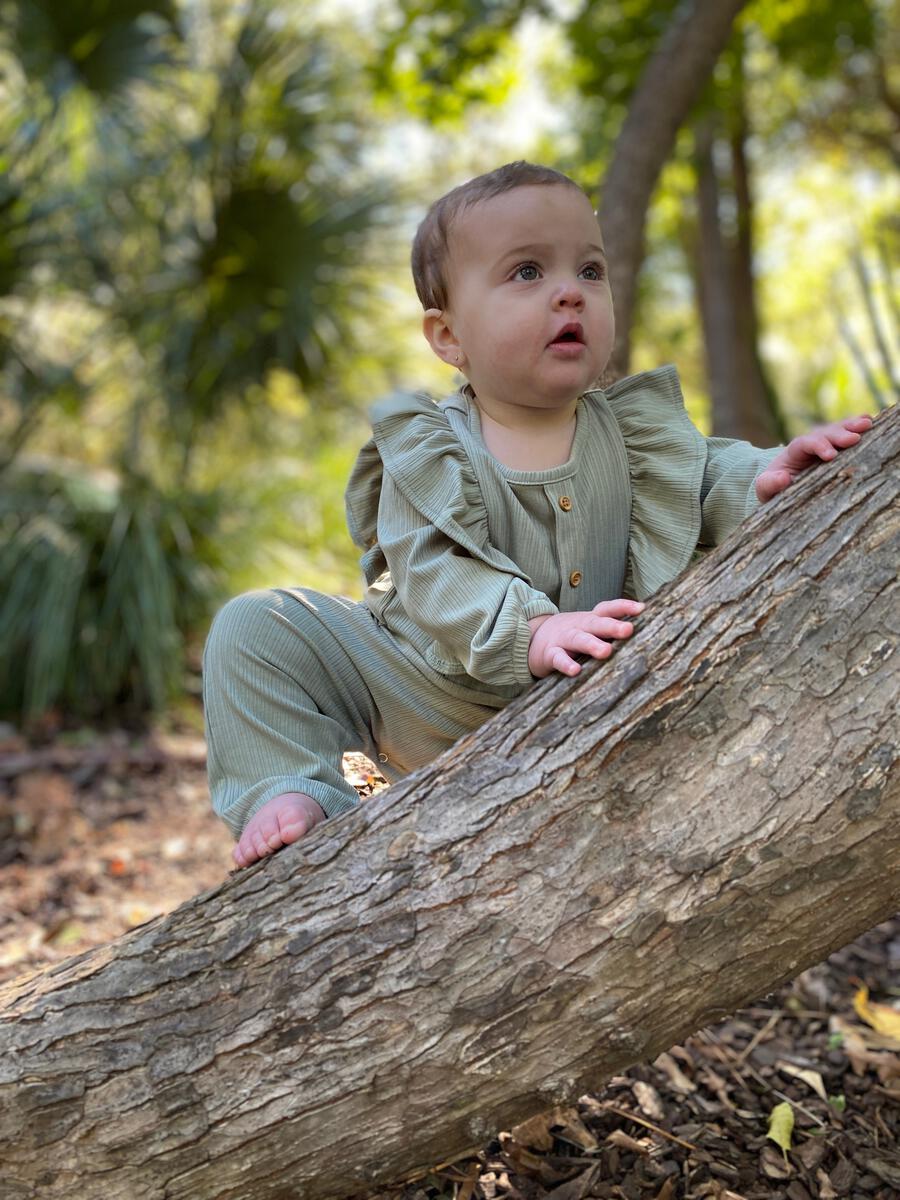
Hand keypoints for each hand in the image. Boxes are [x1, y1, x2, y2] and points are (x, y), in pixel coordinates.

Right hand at [528, 599, 643, 677]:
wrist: (533, 637)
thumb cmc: (572, 634)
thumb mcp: (590, 627)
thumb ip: (612, 628)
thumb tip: (648, 632)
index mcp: (591, 619)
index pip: (607, 609)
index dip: (623, 606)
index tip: (642, 608)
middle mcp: (579, 626)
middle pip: (596, 623)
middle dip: (612, 626)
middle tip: (628, 630)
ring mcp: (563, 639)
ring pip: (578, 639)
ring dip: (591, 644)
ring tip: (605, 652)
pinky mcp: (550, 654)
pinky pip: (558, 659)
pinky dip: (566, 664)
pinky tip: (576, 671)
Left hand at [755, 415, 872, 502]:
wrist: (781, 489)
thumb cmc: (774, 489)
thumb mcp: (764, 489)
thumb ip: (769, 484)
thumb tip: (783, 478)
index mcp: (793, 452)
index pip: (804, 443)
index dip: (818, 446)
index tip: (830, 455)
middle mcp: (809, 444)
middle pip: (823, 433)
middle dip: (838, 434)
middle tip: (854, 438)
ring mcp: (823, 444)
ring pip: (836, 430)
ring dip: (851, 426)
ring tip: (867, 424)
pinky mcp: (835, 449)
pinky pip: (845, 435)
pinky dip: (856, 428)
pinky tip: (872, 422)